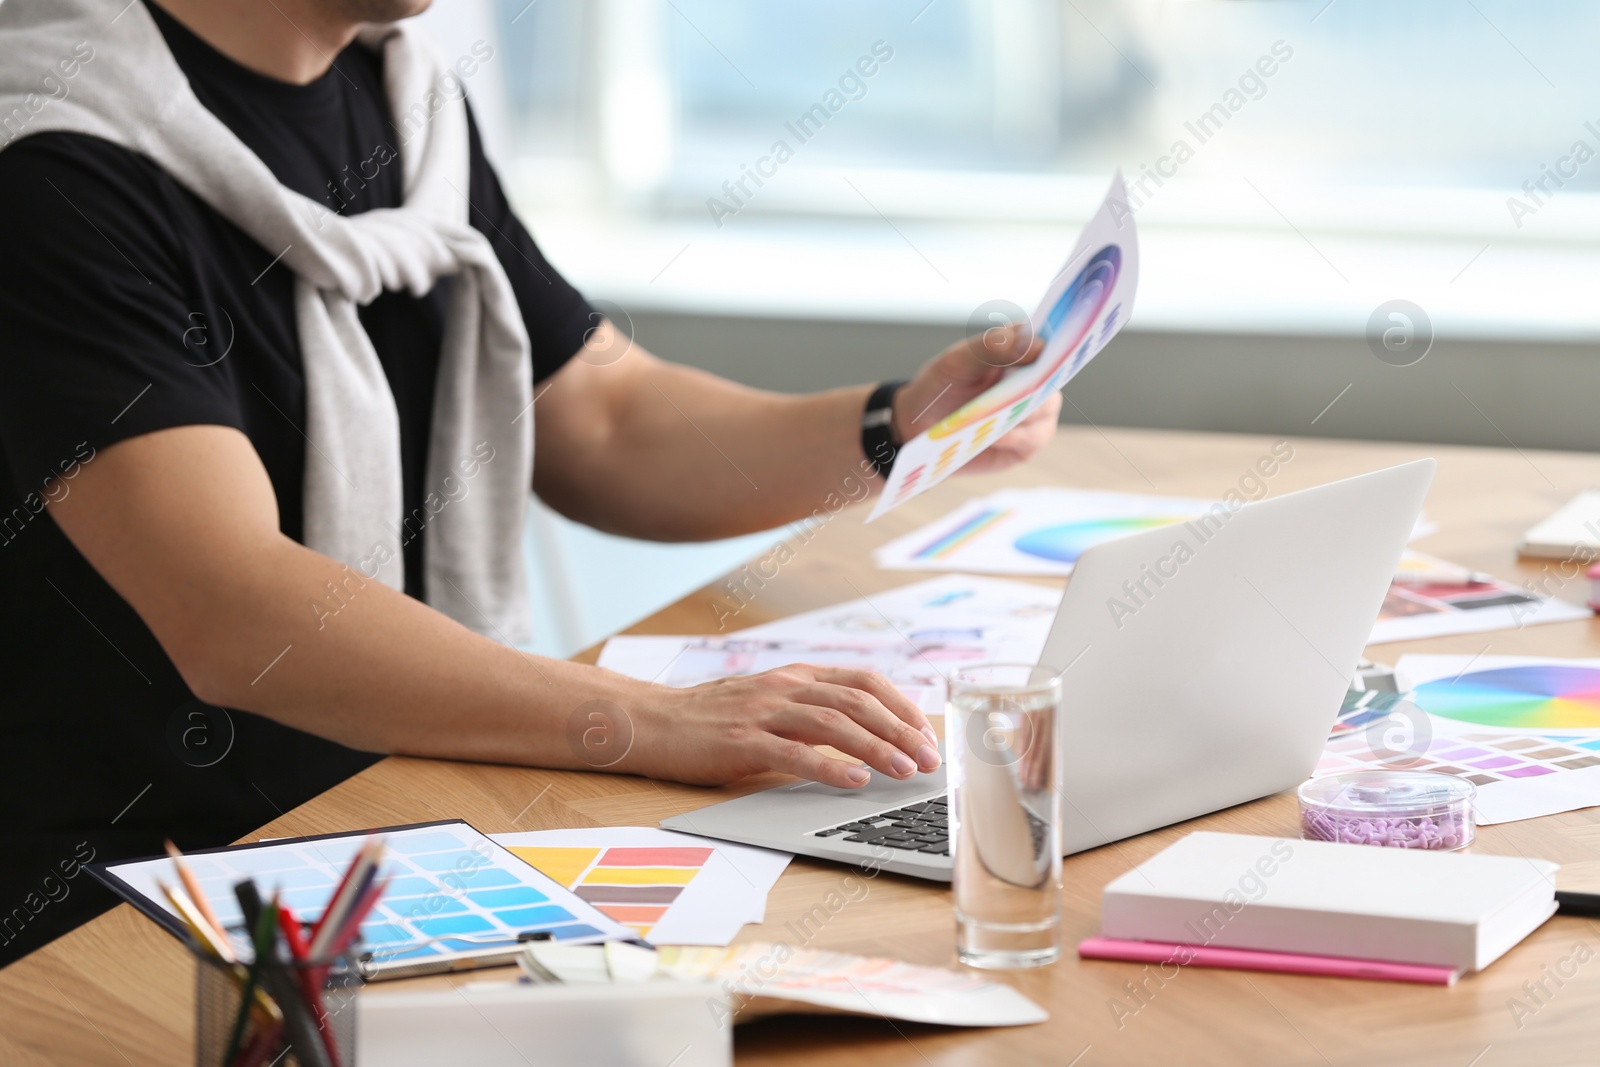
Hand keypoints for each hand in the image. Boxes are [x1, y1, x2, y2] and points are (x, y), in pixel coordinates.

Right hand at [629, 665, 941, 787]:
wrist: (651, 721)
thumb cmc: (712, 720)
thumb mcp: (768, 704)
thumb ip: (810, 713)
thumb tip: (863, 738)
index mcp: (796, 677)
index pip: (864, 681)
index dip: (902, 705)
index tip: (927, 733)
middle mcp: (785, 688)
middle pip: (858, 701)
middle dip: (901, 730)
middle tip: (930, 760)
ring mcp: (764, 712)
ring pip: (834, 724)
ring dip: (877, 747)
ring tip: (904, 770)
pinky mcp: (743, 742)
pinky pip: (795, 753)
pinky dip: (830, 766)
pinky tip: (855, 780)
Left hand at [890, 323, 1060, 474]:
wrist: (921, 426)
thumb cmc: (942, 385)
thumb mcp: (958, 361)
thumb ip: (993, 346)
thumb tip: (1037, 344)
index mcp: (1020, 347)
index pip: (1048, 338)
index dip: (1053, 342)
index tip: (1043, 349)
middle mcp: (1035, 377)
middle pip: (1052, 376)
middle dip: (1037, 383)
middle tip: (1020, 388)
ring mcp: (1035, 409)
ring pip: (1045, 408)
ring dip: (1022, 413)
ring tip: (996, 418)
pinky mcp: (1028, 440)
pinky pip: (1034, 438)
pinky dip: (1016, 437)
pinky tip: (996, 436)